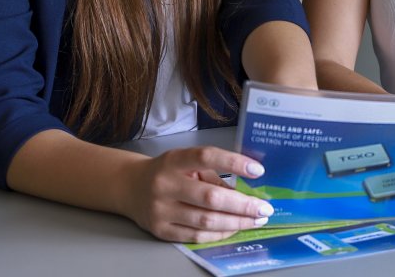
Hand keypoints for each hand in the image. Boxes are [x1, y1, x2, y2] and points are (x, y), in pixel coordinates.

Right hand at [119, 146, 274, 242]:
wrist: (130, 187)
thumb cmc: (167, 172)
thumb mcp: (187, 163)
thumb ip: (213, 175)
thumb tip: (244, 192)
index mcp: (174, 161)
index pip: (206, 157)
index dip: (234, 163)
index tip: (259, 170)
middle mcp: (165, 185)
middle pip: (210, 198)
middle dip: (242, 205)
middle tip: (264, 208)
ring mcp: (161, 210)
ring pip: (205, 221)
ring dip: (236, 222)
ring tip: (255, 220)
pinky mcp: (161, 231)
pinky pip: (196, 236)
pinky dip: (219, 234)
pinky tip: (234, 228)